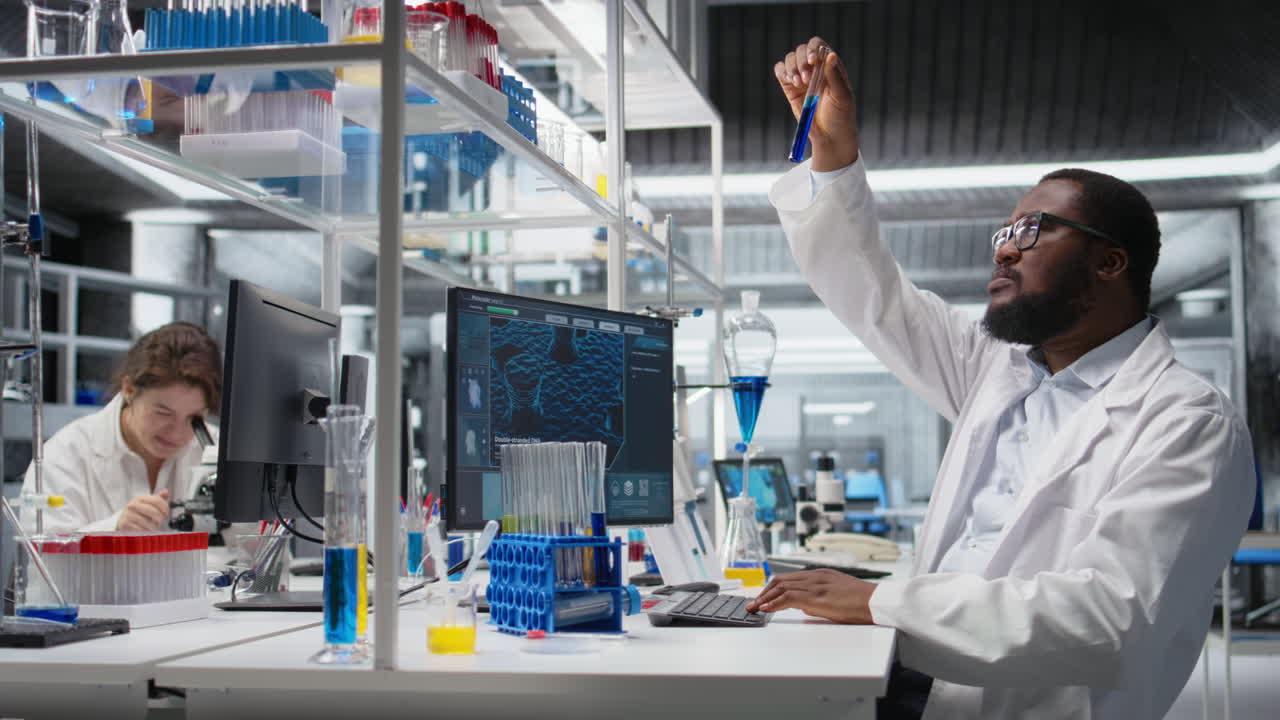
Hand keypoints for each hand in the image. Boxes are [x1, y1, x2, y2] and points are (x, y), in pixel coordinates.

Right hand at [117, 489, 169, 530]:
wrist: (124, 520)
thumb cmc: (140, 511)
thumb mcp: (148, 503)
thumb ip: (158, 498)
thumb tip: (166, 491)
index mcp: (141, 498)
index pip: (157, 500)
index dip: (165, 508)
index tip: (166, 514)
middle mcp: (133, 504)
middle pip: (152, 511)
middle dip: (159, 518)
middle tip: (161, 522)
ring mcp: (128, 513)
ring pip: (145, 520)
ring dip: (153, 526)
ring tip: (155, 527)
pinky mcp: (124, 523)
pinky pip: (138, 528)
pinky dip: (145, 530)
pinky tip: (148, 530)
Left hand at [746, 569, 877, 623]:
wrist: (877, 602)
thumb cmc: (861, 602)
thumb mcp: (835, 596)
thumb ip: (818, 598)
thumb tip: (803, 606)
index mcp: (819, 574)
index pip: (788, 578)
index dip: (772, 588)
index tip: (762, 598)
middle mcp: (815, 576)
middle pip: (781, 580)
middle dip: (764, 592)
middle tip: (753, 604)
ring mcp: (815, 585)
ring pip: (781, 587)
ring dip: (764, 598)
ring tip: (754, 608)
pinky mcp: (817, 596)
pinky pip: (788, 597)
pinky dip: (774, 603)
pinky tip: (766, 609)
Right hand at [775, 37, 859, 171]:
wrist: (829, 136)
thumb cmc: (841, 115)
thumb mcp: (842, 95)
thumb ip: (835, 75)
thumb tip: (830, 54)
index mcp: (830, 65)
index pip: (818, 46)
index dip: (813, 49)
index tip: (812, 61)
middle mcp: (815, 68)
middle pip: (802, 50)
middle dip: (801, 62)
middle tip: (806, 79)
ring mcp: (802, 77)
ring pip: (790, 59)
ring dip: (792, 68)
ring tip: (799, 84)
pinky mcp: (790, 88)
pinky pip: (780, 71)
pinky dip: (782, 72)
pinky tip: (790, 83)